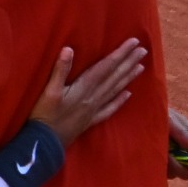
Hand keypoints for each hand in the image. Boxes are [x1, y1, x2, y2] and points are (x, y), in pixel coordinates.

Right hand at [31, 37, 146, 145]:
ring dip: (128, 78)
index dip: (120, 53)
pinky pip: (109, 109)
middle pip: (114, 77)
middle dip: (129, 62)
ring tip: (141, 67)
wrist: (45, 144)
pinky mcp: (90, 120)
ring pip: (115, 90)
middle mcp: (93, 97)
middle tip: (143, 50)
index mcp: (84, 88)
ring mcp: (93, 110)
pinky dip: (119, 101)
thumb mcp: (49, 91)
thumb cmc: (44, 115)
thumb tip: (68, 49)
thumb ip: (60, 70)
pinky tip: (128, 94)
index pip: (106, 67)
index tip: (133, 42)